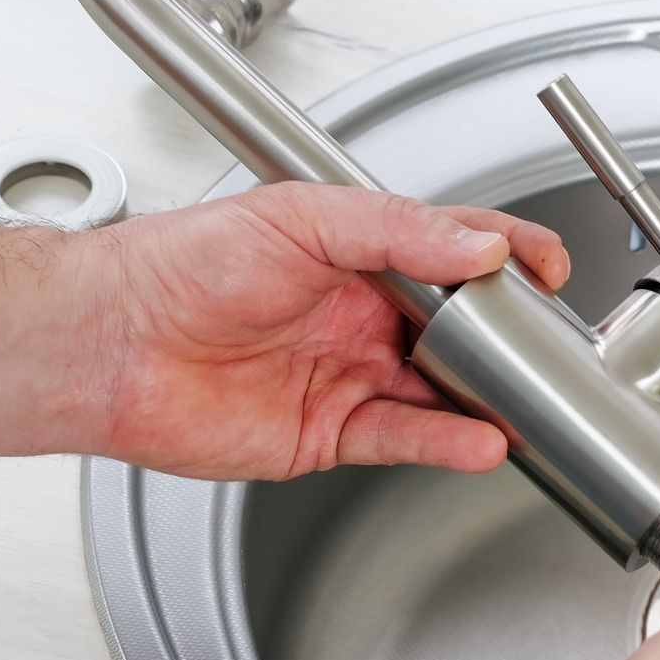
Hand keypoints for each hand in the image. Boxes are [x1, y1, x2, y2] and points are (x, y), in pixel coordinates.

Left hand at [74, 183, 568, 480]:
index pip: (453, 249)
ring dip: (486, 399)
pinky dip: (445, 442)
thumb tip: (476, 248)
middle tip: (546, 345)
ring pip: (439, 391)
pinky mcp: (327, 433)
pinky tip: (478, 440)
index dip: (505, 255)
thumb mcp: (303, 218)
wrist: (112, 340)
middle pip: (458, 328)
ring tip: (528, 405)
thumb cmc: (182, 262)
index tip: (547, 265)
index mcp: (358, 253)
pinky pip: (402, 438)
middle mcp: (359, 314)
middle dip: (507, 337)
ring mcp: (346, 375)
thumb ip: (397, 230)